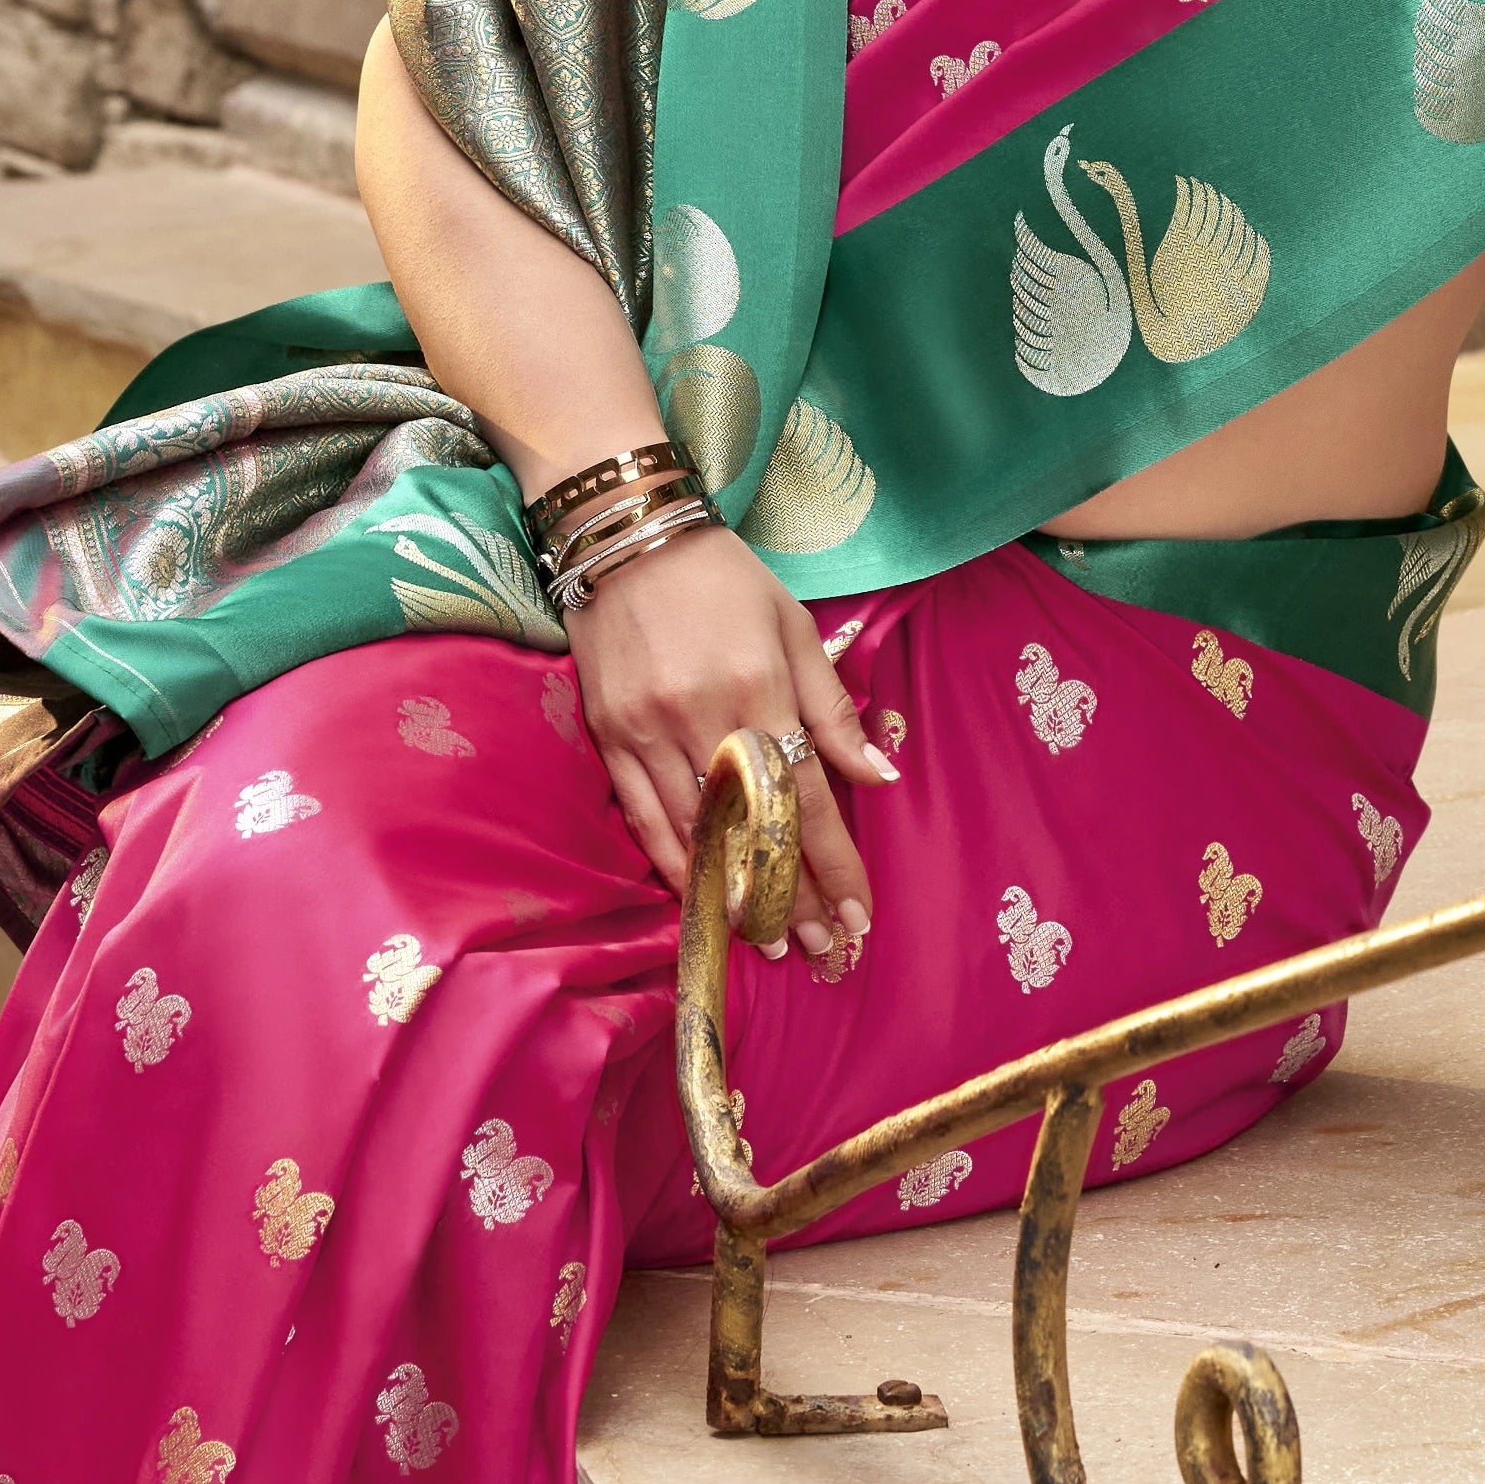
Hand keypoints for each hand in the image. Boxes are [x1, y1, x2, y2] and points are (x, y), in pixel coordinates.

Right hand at [563, 522, 896, 958]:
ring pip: (697, 835)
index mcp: (759, 689)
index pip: (805, 798)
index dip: (833, 863)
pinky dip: (673, 866)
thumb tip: (877, 778)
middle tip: (820, 948)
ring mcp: (647, 732)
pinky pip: (644, 818)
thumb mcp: (794, 625)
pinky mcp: (607, 737)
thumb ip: (831, 708)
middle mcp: (702, 719)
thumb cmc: (723, 578)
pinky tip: (701, 901)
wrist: (626, 535)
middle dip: (790, 895)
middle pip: (753, 829)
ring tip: (767, 941)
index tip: (856, 913)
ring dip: (733, 895)